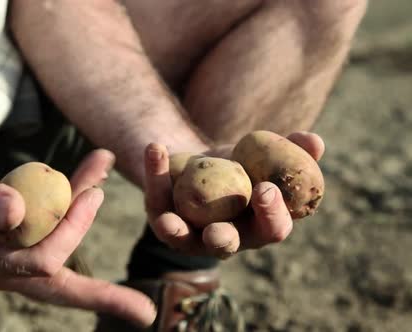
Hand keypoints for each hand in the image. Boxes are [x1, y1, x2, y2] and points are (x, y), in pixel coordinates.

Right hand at [0, 146, 156, 326]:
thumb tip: (15, 214)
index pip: (41, 264)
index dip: (71, 232)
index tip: (90, 195)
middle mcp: (5, 264)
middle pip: (61, 287)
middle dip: (102, 299)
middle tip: (143, 314)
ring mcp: (15, 249)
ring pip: (64, 244)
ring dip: (89, 210)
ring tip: (110, 173)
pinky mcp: (23, 229)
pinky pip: (56, 216)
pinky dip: (76, 191)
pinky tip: (96, 166)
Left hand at [144, 132, 324, 258]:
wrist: (203, 165)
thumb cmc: (244, 168)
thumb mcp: (267, 158)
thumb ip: (293, 151)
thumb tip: (314, 141)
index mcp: (258, 226)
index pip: (273, 229)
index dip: (273, 214)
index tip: (267, 189)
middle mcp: (225, 238)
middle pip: (225, 245)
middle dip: (222, 238)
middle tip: (215, 229)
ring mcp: (190, 235)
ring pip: (181, 236)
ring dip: (174, 228)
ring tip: (166, 221)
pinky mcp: (164, 219)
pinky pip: (157, 199)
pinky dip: (155, 173)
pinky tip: (156, 148)